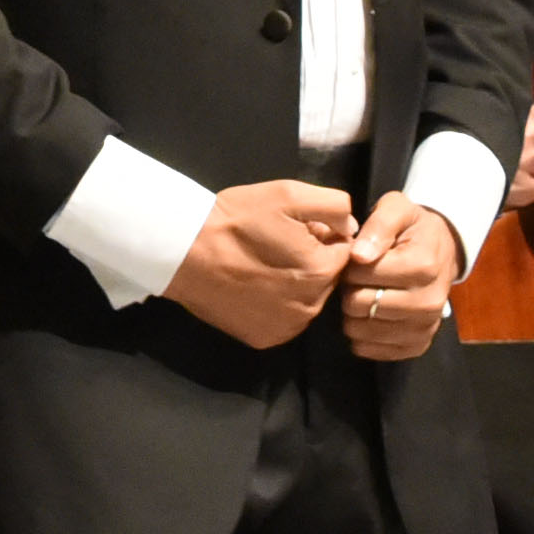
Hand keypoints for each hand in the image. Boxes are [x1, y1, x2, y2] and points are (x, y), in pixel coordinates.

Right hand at [167, 181, 355, 349]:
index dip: (322, 236)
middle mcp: (309, 308)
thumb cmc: (236, 219)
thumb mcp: (288, 194)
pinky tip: (253, 286)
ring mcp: (286, 329)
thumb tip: (350, 227)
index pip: (344, 252)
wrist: (183, 250)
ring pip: (306, 300)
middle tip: (276, 244)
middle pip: (326, 278)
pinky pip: (284, 319)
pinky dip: (276, 305)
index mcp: (321, 272)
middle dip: (310, 260)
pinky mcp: (264, 339)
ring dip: (295, 284)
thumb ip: (334, 206)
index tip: (294, 229)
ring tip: (262, 264)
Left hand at [333, 191, 459, 363]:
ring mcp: (425, 328)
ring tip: (368, 294)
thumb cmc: (413, 228)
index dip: (351, 265)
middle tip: (361, 278)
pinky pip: (372, 351)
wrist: (441, 251)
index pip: (361, 274)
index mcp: (423, 266)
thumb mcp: (398, 208)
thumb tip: (359, 256)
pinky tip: (372, 316)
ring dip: (355, 313)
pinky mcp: (418, 346)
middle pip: (359, 304)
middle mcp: (429, 302)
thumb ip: (379, 225)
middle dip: (351, 289)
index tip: (360, 258)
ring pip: (361, 331)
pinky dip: (363, 336)